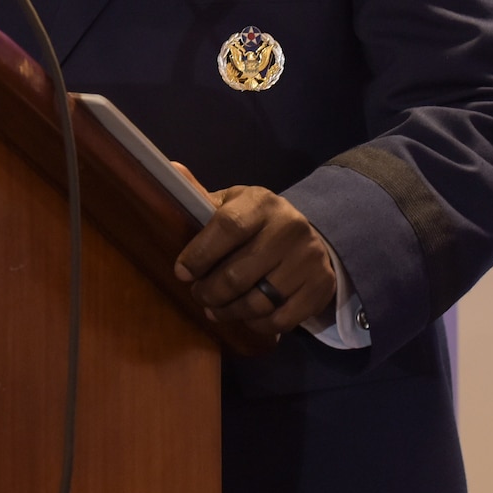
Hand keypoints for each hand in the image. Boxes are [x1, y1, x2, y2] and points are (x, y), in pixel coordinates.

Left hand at [172, 179, 337, 338]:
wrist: (310, 237)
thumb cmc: (257, 223)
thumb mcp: (232, 205)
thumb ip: (200, 195)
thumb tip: (171, 168)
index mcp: (263, 203)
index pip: (228, 228)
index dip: (199, 255)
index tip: (181, 272)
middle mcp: (291, 228)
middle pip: (238, 275)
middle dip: (209, 291)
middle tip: (199, 294)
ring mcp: (309, 259)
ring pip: (258, 302)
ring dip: (228, 312)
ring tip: (215, 309)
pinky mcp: (320, 287)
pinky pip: (279, 320)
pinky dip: (256, 324)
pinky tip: (245, 316)